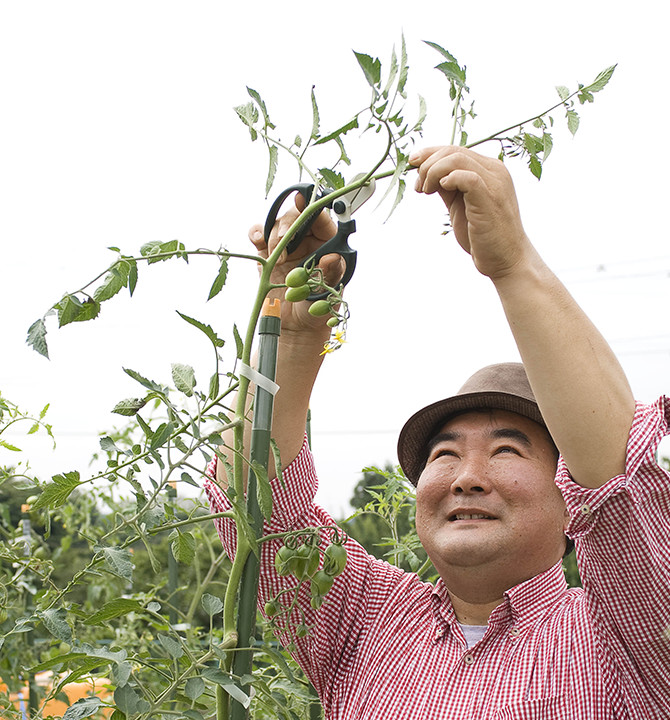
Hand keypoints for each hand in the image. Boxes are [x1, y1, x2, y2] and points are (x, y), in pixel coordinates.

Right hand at [249, 193, 342, 337]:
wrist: (294, 326)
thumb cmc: (317, 309)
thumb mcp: (328, 294)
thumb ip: (331, 275)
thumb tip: (333, 257)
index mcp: (327, 243)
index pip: (321, 218)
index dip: (312, 206)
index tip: (302, 200)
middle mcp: (307, 240)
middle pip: (296, 217)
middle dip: (287, 226)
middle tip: (283, 248)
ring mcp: (286, 245)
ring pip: (277, 224)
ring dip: (273, 236)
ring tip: (277, 260)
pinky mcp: (267, 252)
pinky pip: (259, 234)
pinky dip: (256, 233)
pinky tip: (258, 241)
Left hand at [411, 146, 532, 280]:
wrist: (506, 259)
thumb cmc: (483, 236)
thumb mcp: (461, 206)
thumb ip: (448, 188)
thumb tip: (427, 175)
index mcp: (489, 170)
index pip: (455, 149)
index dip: (430, 153)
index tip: (413, 163)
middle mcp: (494, 171)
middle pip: (453, 151)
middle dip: (427, 164)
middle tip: (419, 186)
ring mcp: (494, 182)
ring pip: (457, 159)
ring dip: (433, 172)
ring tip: (426, 191)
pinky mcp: (490, 197)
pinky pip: (466, 177)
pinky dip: (449, 179)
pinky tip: (439, 190)